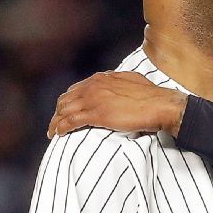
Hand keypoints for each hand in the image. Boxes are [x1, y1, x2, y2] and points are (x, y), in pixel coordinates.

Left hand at [47, 71, 187, 138]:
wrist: (160, 105)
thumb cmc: (152, 95)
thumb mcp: (132, 80)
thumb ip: (118, 81)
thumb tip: (114, 82)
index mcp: (101, 79)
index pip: (75, 89)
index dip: (68, 101)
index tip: (67, 110)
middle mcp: (93, 87)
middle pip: (66, 100)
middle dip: (58, 112)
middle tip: (57, 122)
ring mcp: (93, 100)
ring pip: (64, 111)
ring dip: (56, 121)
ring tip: (52, 131)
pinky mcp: (96, 115)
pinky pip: (70, 121)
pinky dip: (61, 127)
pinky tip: (57, 133)